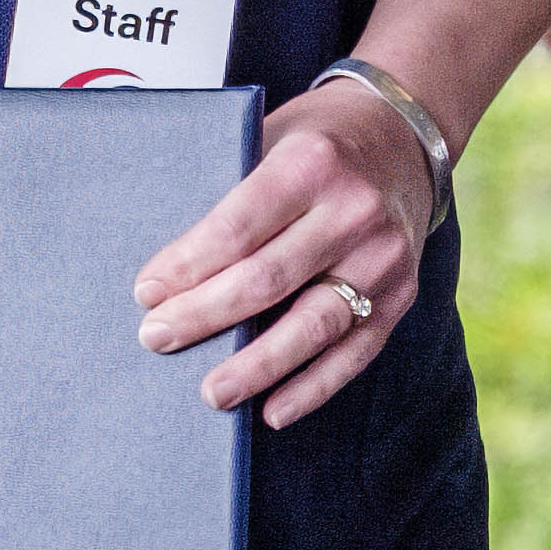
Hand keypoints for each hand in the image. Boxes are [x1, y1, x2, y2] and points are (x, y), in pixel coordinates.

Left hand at [139, 78, 435, 428]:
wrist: (404, 139)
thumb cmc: (316, 144)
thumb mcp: (270, 139)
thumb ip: (230, 193)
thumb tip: (168, 272)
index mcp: (311, 163)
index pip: (237, 228)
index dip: (187, 266)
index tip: (146, 292)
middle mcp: (354, 211)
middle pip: (268, 279)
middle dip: (205, 315)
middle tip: (156, 339)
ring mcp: (384, 258)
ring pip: (313, 325)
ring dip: (257, 366)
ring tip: (211, 392)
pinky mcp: (402, 296)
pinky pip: (355, 352)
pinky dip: (313, 387)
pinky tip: (274, 410)